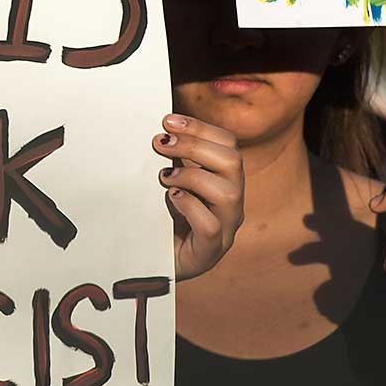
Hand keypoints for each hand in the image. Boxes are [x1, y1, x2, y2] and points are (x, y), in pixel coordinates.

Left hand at [152, 115, 244, 280]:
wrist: (153, 264)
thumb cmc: (161, 219)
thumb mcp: (168, 183)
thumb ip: (171, 159)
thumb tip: (159, 128)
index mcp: (225, 181)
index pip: (228, 145)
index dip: (200, 128)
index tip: (167, 121)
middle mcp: (231, 203)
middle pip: (233, 161)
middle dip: (194, 145)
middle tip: (159, 143)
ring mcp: (225, 228)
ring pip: (228, 192)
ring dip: (192, 175)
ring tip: (164, 178)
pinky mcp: (210, 252)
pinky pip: (211, 226)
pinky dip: (190, 206)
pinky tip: (171, 199)